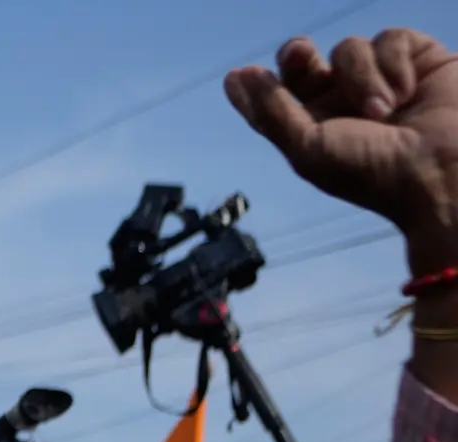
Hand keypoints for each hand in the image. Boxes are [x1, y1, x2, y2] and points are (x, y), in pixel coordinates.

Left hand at [227, 29, 457, 272]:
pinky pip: (391, 39)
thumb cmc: (370, 170)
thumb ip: (272, 112)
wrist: (440, 170)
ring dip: (360, 77)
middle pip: (306, 61)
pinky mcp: (418, 60)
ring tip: (384, 111)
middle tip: (299, 55)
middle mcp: (343, 102)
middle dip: (297, 56)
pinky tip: (405, 92)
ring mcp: (380, 80)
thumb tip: (237, 76)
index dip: (264, 81)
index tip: (246, 74)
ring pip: (349, 49)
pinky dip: (393, 63)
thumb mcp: (308, 147)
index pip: (279, 94)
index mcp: (314, 127)